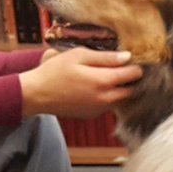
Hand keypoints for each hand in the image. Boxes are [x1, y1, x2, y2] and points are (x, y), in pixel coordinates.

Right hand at [19, 48, 142, 118]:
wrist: (37, 94)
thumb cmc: (55, 71)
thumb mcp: (78, 56)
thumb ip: (105, 58)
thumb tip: (127, 57)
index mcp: (104, 82)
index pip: (134, 74)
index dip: (135, 65)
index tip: (132, 59)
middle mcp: (106, 99)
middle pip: (132, 89)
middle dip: (130, 79)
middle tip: (122, 67)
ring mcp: (100, 109)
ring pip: (121, 98)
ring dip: (120, 88)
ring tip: (107, 76)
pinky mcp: (93, 115)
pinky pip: (109, 105)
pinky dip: (108, 96)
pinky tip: (96, 87)